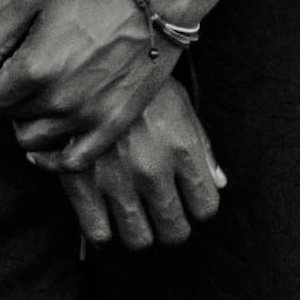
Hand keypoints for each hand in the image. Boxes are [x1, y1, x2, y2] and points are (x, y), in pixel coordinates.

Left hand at [0, 0, 178, 168]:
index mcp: (32, 68)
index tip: (5, 69)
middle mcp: (56, 100)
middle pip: (10, 120)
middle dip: (11, 100)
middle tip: (30, 76)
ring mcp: (85, 117)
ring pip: (34, 142)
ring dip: (31, 123)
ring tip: (45, 97)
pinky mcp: (111, 126)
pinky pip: (71, 162)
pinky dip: (55, 157)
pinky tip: (53, 140)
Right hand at [38, 76, 225, 249]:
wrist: (86, 59)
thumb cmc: (139, 81)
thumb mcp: (179, 103)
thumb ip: (201, 147)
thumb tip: (217, 185)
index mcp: (182, 147)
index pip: (206, 207)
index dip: (198, 204)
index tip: (187, 197)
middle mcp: (153, 169)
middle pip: (174, 232)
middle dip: (170, 224)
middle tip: (160, 210)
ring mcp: (117, 179)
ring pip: (138, 239)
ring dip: (138, 229)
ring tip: (132, 212)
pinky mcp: (81, 183)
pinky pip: (99, 234)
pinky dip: (102, 229)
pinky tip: (103, 211)